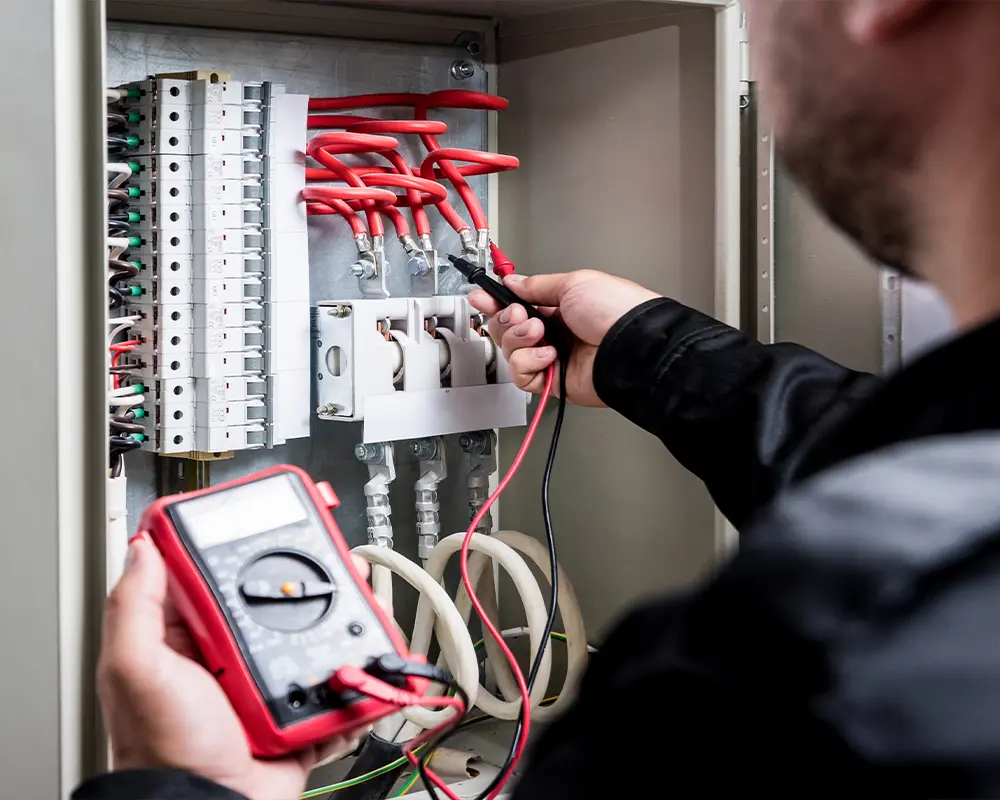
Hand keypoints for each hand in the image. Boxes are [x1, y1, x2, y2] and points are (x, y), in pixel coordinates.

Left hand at [98, 535, 369, 799]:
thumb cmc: (164, 751)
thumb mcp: (138, 671)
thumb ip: (135, 608)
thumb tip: (143, 546)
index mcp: (186, 637)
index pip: (210, 574)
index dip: (235, 544)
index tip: (264, 519)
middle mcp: (227, 654)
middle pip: (271, 599)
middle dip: (306, 576)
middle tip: (332, 557)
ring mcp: (265, 681)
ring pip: (309, 633)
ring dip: (339, 617)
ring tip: (361, 600)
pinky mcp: (297, 708)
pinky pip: (332, 679)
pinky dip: (353, 668)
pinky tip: (367, 652)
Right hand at [470, 270, 660, 406]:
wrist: (633, 345)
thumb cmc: (616, 311)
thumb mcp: (574, 283)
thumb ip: (538, 285)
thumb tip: (514, 282)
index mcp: (560, 307)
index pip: (518, 305)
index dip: (496, 302)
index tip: (481, 297)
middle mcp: (555, 333)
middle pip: (508, 330)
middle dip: (505, 319)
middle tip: (516, 314)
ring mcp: (553, 358)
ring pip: (511, 353)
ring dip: (518, 339)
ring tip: (538, 333)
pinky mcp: (553, 383)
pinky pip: (523, 377)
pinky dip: (528, 364)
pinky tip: (548, 355)